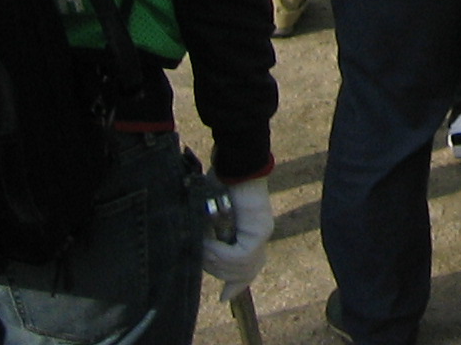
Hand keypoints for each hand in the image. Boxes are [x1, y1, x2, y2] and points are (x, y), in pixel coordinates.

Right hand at [200, 175, 273, 293]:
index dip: (236, 285)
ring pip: (239, 267)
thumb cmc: (217, 184)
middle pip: (242, 272)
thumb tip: (198, 257)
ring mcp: (262, 233)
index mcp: (250, 233)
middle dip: (219, 271)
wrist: (233, 162)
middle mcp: (260, 235)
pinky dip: (220, 252)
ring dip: (215, 261)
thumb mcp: (208, 217)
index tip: (224, 298)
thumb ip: (208, 237)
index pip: (249, 268)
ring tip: (203, 247)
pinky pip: (239, 255)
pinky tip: (210, 242)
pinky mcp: (260, 230)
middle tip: (203, 256)